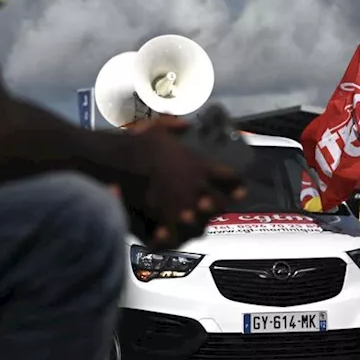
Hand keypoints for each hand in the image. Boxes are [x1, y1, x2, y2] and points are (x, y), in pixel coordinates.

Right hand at [118, 115, 245, 247]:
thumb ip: (175, 126)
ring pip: (201, 220)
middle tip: (219, 205)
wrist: (118, 161)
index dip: (236, 184)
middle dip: (221, 204)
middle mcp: (196, 187)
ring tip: (196, 219)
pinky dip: (172, 235)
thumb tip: (184, 124)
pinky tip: (167, 234)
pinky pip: (175, 232)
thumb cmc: (140, 143)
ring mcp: (182, 205)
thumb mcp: (158, 127)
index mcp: (199, 166)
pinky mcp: (164, 218)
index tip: (240, 189)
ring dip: (201, 220)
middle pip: (220, 202)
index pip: (228, 177)